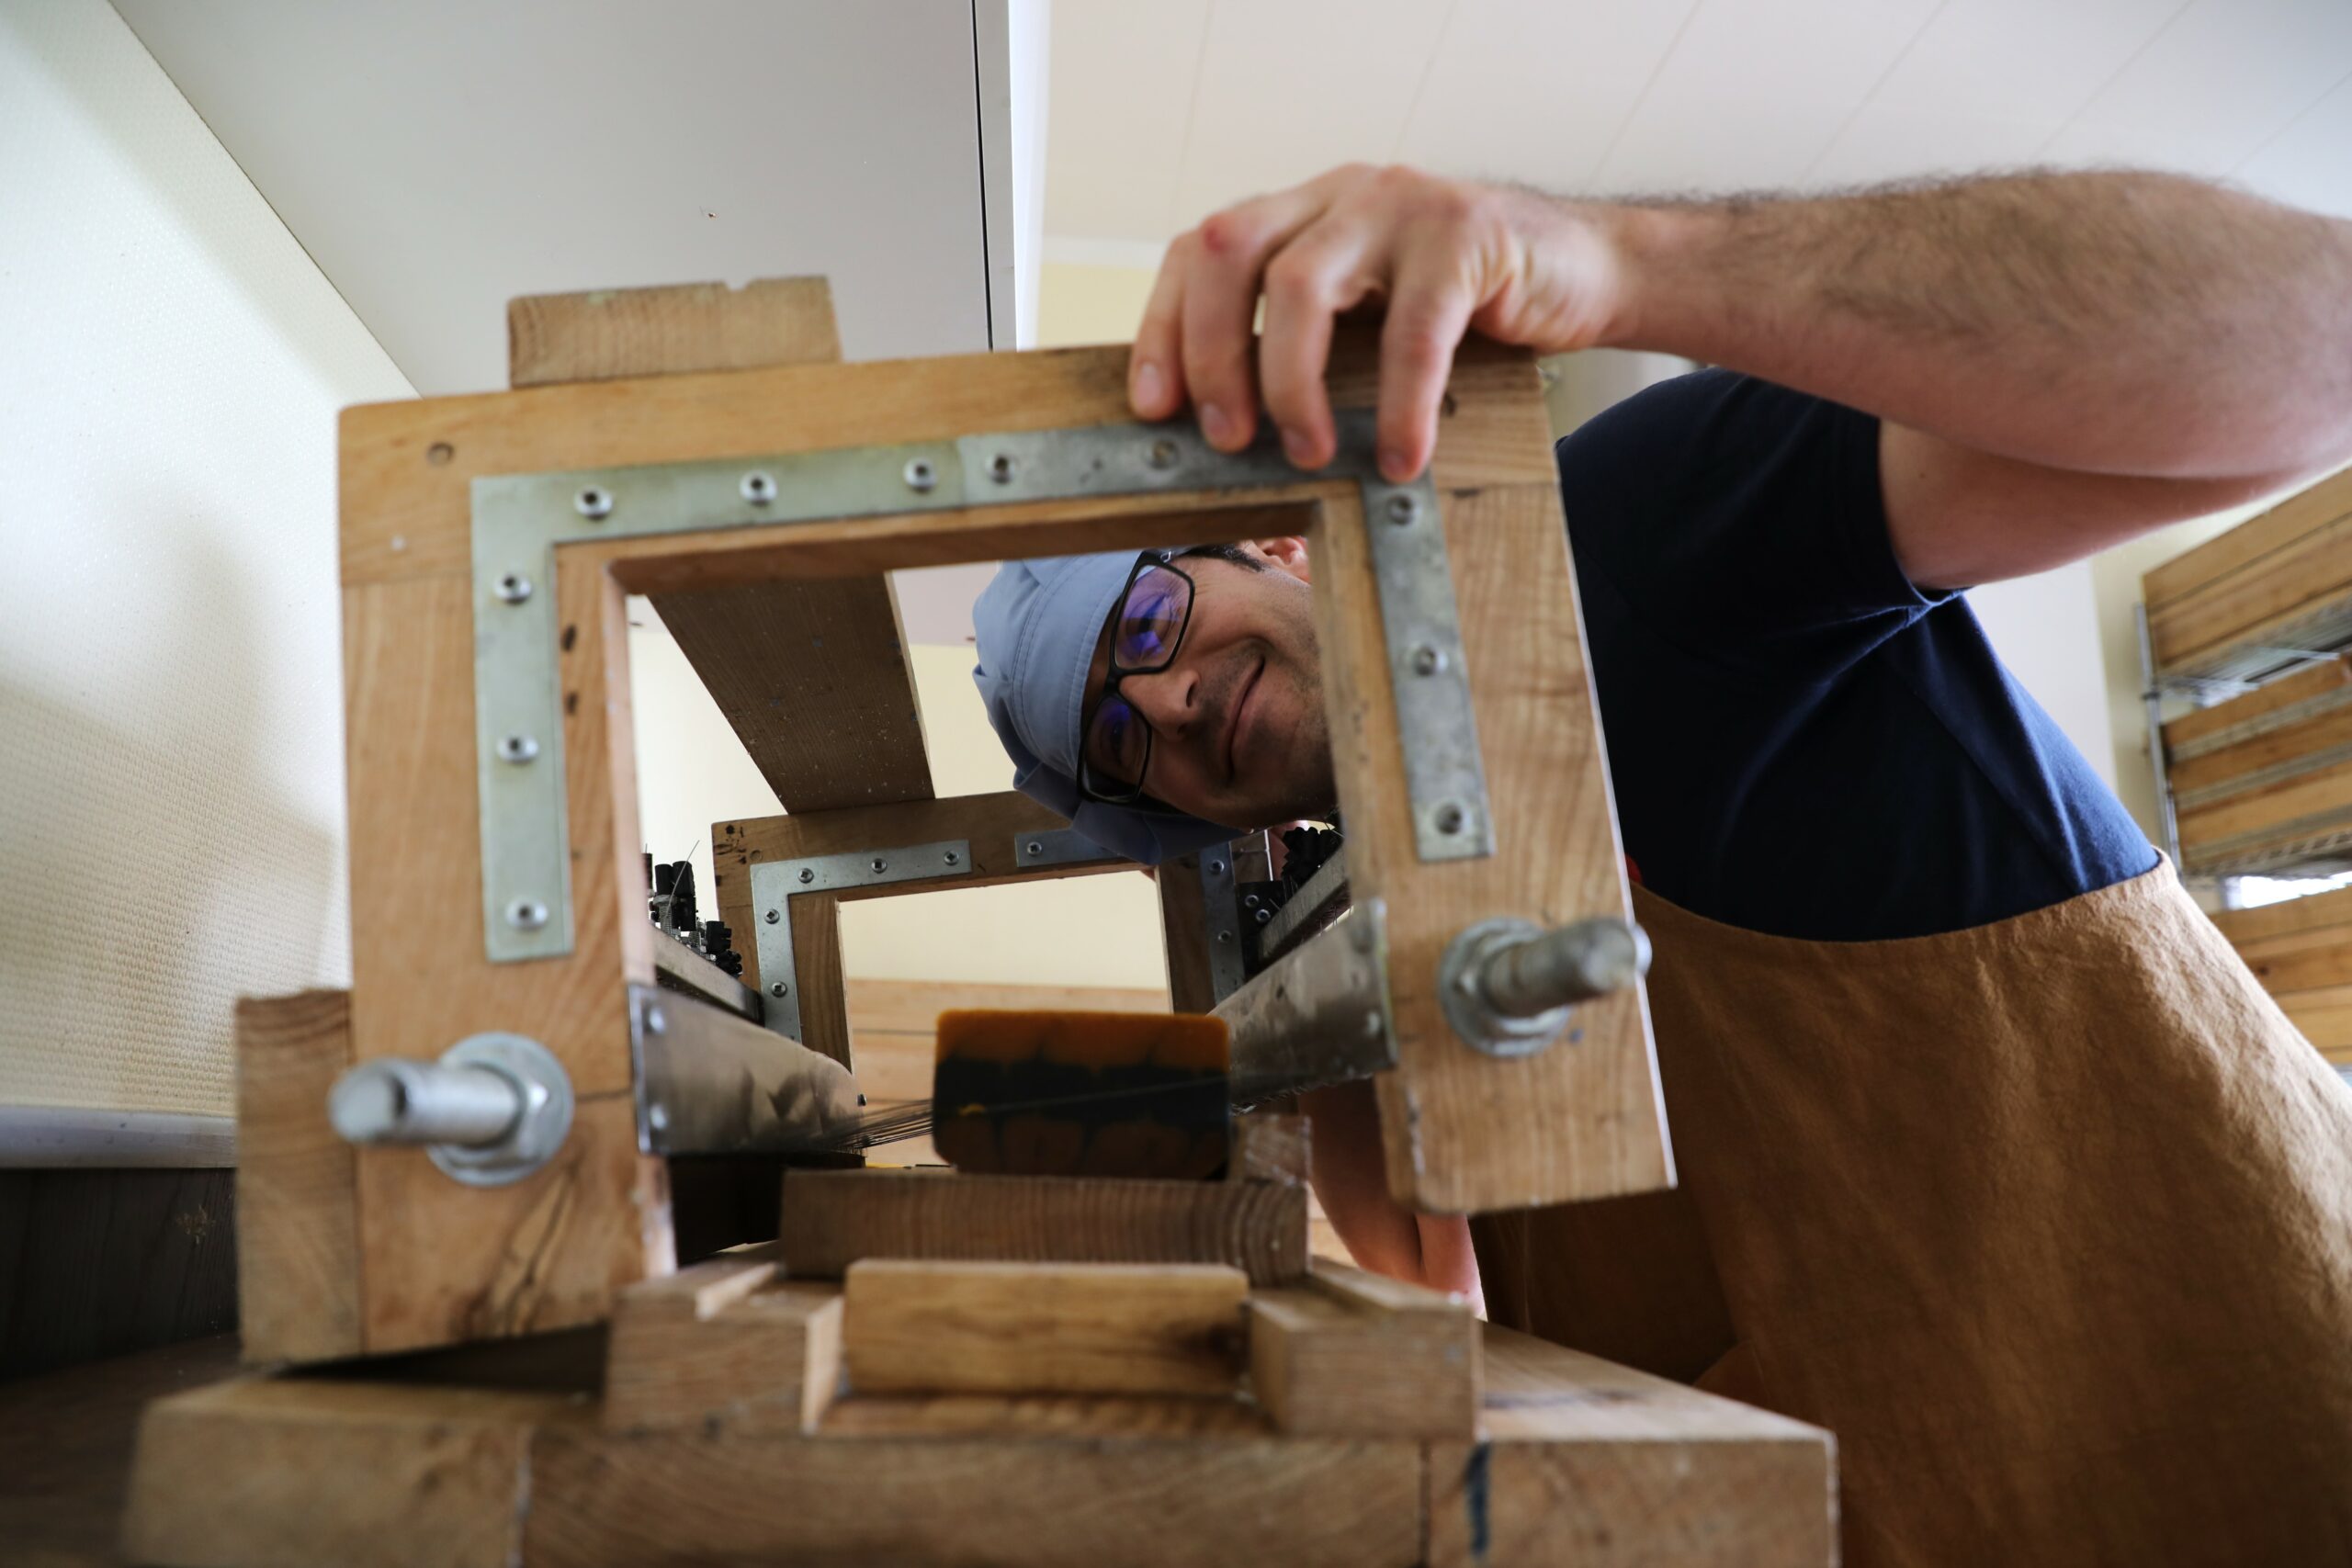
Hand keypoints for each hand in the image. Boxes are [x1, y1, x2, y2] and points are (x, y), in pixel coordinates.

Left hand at [1129, 164, 1629, 482]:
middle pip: (1228, 253)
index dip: (1163, 328)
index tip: (1153, 409)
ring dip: (1288, 384)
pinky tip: (1398, 457)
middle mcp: (1339, 193)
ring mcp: (1400, 205)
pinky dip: (1396, 405)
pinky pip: (1412, 330)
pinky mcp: (1467, 235)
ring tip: (1307, 453)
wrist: (1588, 271)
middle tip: (1226, 439)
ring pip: (1301, 285)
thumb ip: (1303, 341)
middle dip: (1212, 355)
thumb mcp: (1367, 317)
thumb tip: (1221, 431)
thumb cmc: (1465, 310)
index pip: (1199, 251)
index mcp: (1302, 210)